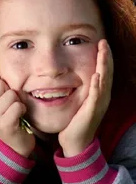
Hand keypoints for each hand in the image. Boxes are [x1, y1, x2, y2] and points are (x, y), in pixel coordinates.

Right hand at [0, 75, 34, 156]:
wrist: (15, 144)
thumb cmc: (10, 116)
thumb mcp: (0, 100)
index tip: (0, 95)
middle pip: (0, 84)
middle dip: (10, 92)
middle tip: (9, 105)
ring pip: (11, 94)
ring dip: (17, 102)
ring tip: (15, 111)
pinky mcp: (4, 124)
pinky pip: (18, 106)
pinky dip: (22, 110)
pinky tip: (19, 117)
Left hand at [58, 39, 112, 156]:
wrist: (76, 141)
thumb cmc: (77, 120)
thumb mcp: (82, 100)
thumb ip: (85, 88)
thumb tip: (82, 74)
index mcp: (100, 94)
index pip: (105, 72)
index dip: (104, 58)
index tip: (102, 43)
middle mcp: (103, 98)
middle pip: (107, 74)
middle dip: (106, 57)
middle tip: (104, 43)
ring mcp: (98, 105)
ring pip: (104, 82)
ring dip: (103, 66)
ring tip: (103, 52)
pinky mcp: (91, 112)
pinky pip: (95, 97)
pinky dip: (96, 86)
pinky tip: (96, 75)